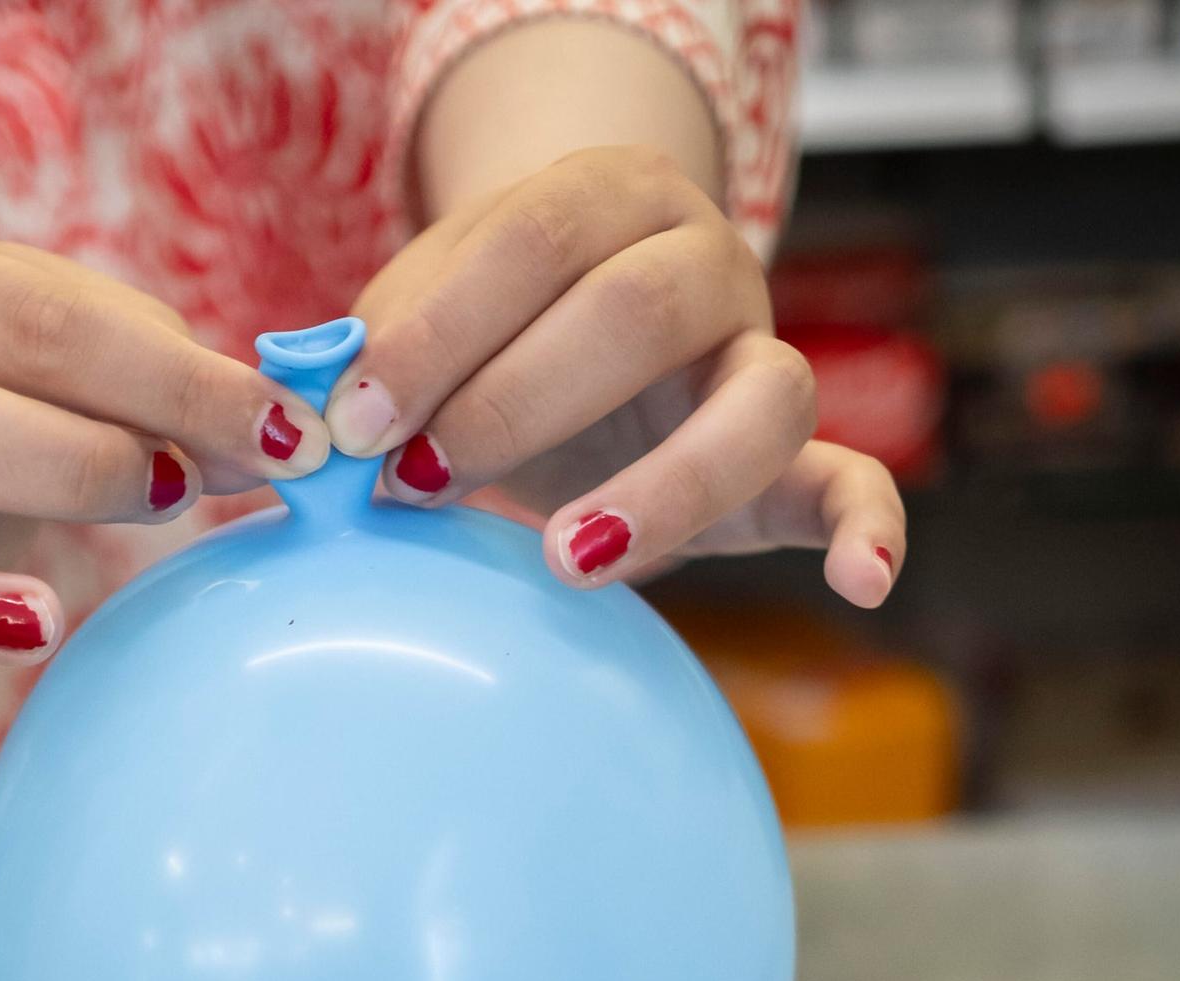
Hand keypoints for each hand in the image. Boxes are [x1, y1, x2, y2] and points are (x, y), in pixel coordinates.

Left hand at [325, 146, 903, 605]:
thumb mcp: (427, 317)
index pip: (531, 242)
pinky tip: (860, 586)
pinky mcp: (799, 454)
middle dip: (513, 401)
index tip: (354, 423)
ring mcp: (764, 353)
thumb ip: (377, 356)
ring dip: (664, 484)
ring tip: (567, 556)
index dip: (439, 334)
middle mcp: (705, 258)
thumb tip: (307, 428)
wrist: (572, 330)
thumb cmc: (485, 328)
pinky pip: (858, 481)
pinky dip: (872, 530)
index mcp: (607, 195)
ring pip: (764, 397)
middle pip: (637, 310)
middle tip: (417, 482)